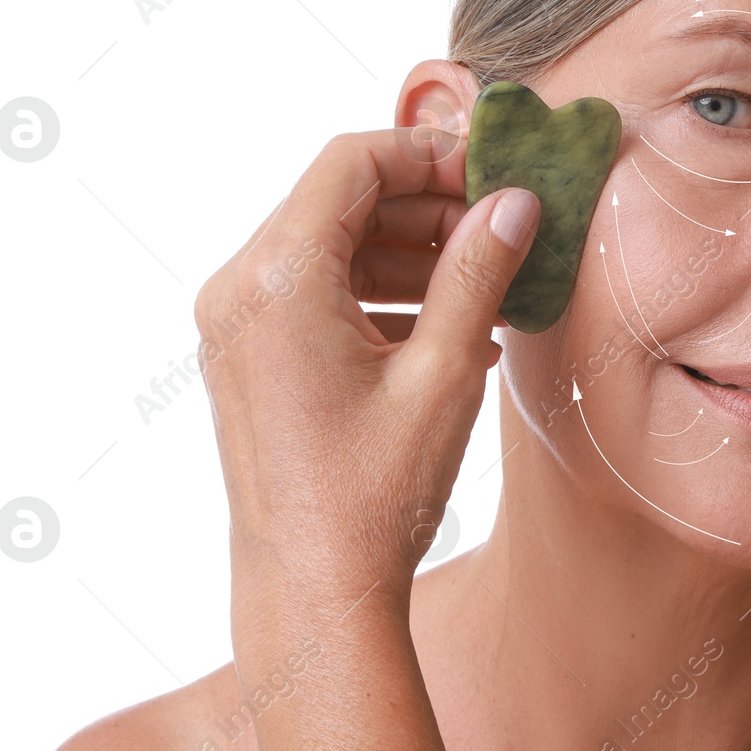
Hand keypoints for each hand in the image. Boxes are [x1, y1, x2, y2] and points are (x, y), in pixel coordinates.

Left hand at [192, 126, 541, 635]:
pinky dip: (380, 298)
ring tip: (487, 285)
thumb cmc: (374, 495)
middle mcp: (239, 291)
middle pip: (339, 201)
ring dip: (409, 254)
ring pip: (330, 248)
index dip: (429, 154)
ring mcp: (236, 328)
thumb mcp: (444, 372)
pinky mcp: (248, 361)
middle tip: (501, 230)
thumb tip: (515, 204)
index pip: (352, 162)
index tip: (492, 176)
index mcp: (275, 278)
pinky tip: (451, 330)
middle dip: (425, 207)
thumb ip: (477, 273)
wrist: (314, 596)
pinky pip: (316, 297)